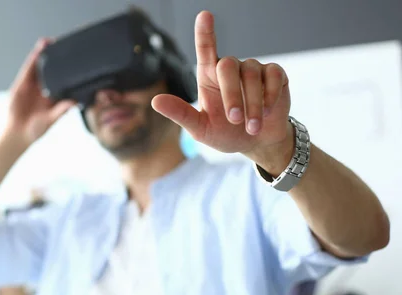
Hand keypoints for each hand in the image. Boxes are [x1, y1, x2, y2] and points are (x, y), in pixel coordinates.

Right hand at [4, 38, 74, 144]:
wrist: (18, 133)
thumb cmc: (37, 129)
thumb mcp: (52, 120)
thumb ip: (62, 110)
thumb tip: (75, 102)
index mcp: (55, 96)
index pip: (64, 79)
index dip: (69, 69)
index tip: (76, 59)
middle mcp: (45, 88)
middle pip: (53, 69)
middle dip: (57, 58)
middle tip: (64, 44)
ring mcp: (34, 85)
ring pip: (40, 66)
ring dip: (44, 54)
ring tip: (50, 41)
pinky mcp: (23, 83)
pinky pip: (28, 69)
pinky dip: (33, 59)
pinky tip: (38, 50)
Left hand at [152, 11, 292, 163]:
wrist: (256, 144)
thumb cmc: (226, 134)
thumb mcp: (200, 129)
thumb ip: (180, 114)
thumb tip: (155, 101)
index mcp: (208, 77)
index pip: (205, 50)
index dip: (205, 33)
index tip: (204, 16)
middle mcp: (230, 69)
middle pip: (228, 65)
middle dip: (232, 95)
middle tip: (234, 120)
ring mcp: (253, 69)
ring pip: (252, 74)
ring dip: (252, 104)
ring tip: (252, 127)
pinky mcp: (274, 74)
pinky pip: (273, 76)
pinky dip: (270, 97)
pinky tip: (267, 112)